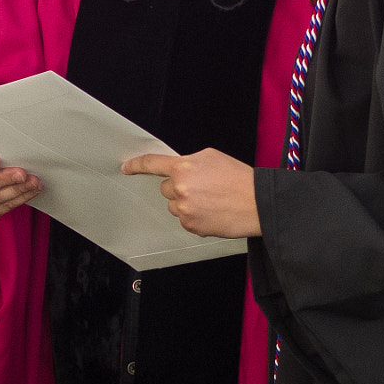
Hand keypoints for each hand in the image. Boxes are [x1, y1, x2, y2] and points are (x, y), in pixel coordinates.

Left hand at [122, 147, 260, 237]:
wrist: (257, 203)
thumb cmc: (240, 178)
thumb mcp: (213, 157)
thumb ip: (190, 161)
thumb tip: (179, 168)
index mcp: (184, 167)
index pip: (153, 164)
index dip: (137, 165)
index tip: (126, 168)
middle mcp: (180, 188)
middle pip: (166, 189)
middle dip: (179, 188)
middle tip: (202, 188)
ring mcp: (184, 210)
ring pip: (175, 206)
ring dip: (187, 204)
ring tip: (211, 202)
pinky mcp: (191, 226)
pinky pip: (185, 221)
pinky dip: (196, 217)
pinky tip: (213, 213)